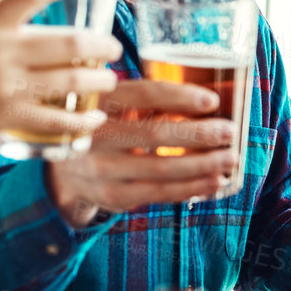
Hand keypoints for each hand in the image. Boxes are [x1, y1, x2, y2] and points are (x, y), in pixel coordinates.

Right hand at [0, 0, 121, 153]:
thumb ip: (4, 30)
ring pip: (72, 80)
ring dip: (101, 81)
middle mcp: (0, 51)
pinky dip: (81, 121)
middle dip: (104, 46)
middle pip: (70, 42)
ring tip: (109, 81)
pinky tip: (93, 119)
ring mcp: (5, 84)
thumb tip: (42, 22)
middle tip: (114, 49)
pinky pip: (57, 119)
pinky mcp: (7, 116)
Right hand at [46, 79, 236, 226]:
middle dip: (198, 134)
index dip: (180, 97)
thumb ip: (147, 100)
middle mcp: (94, 135)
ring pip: (161, 169)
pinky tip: (213, 181)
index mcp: (98, 102)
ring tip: (230, 159)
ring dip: (202, 165)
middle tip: (229, 132)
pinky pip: (158, 194)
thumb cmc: (102, 127)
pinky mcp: (112, 196)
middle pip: (154, 134)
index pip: (143, 95)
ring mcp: (101, 169)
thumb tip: (207, 102)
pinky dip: (191, 188)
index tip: (212, 100)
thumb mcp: (112, 104)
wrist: (61, 169)